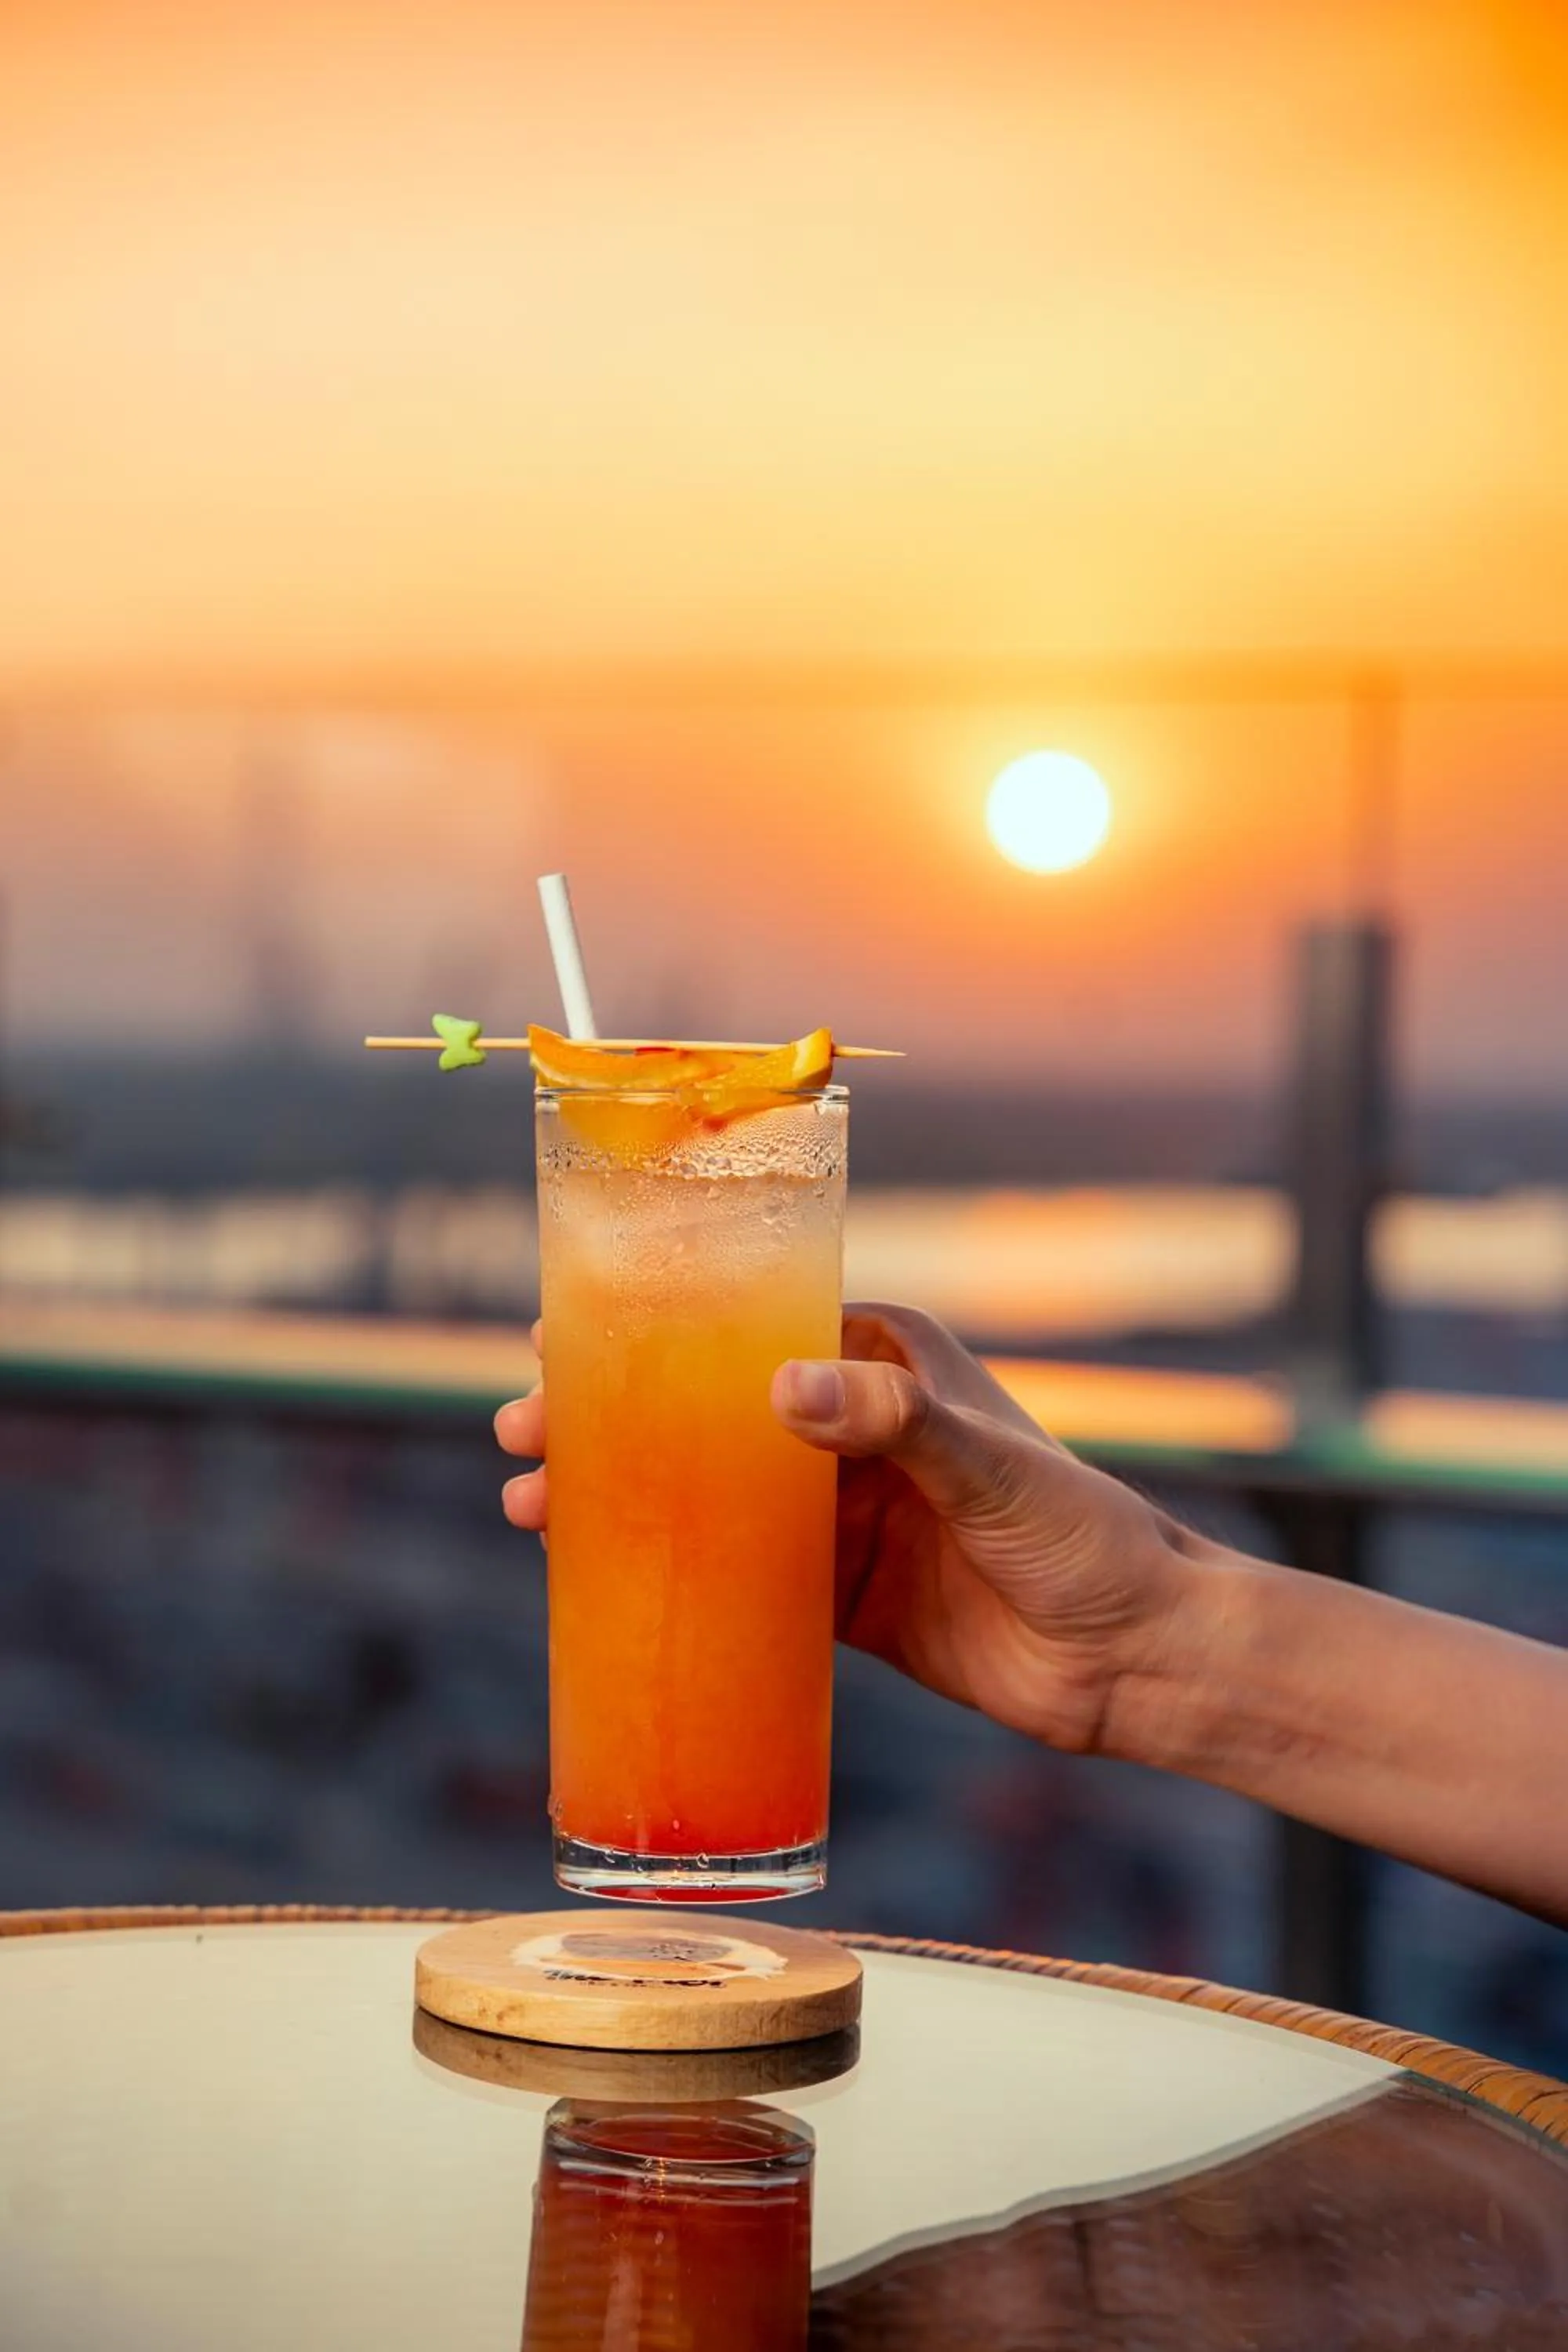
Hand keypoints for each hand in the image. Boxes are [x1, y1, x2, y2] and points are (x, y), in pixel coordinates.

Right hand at [498, 1305, 1194, 1756]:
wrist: (1134, 1662)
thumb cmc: (1086, 1536)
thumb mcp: (990, 1468)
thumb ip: (894, 1425)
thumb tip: (780, 1390)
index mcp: (885, 1362)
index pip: (751, 1325)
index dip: (656, 1327)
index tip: (566, 1335)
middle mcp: (853, 1426)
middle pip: (706, 1408)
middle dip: (612, 1417)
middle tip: (522, 1430)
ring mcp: (840, 1511)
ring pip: (705, 1492)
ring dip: (621, 1496)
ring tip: (530, 1507)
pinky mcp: (838, 1593)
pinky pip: (736, 1575)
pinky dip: (668, 1572)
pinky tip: (595, 1579)